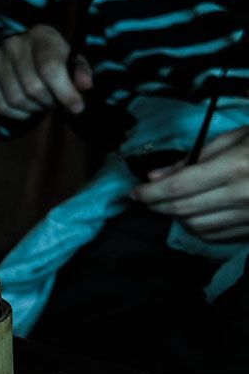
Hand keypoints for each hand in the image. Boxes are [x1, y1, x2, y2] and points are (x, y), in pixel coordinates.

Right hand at [0, 24, 92, 119]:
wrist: (9, 48)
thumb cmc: (46, 55)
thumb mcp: (66, 56)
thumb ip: (79, 70)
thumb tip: (85, 85)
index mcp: (40, 35)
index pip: (50, 67)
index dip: (65, 91)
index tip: (77, 108)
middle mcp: (14, 44)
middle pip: (33, 87)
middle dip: (49, 101)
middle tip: (54, 101)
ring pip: (16, 99)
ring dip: (33, 108)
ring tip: (40, 103)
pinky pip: (1, 106)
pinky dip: (17, 114)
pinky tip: (26, 108)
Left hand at [132, 126, 248, 241]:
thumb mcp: (234, 138)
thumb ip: (193, 159)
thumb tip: (156, 176)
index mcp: (235, 167)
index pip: (179, 187)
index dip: (151, 193)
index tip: (134, 193)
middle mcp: (243, 195)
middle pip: (184, 209)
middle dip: (158, 205)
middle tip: (146, 198)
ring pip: (197, 226)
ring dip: (176, 217)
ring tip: (170, 204)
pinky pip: (217, 235)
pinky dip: (198, 227)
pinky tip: (194, 215)